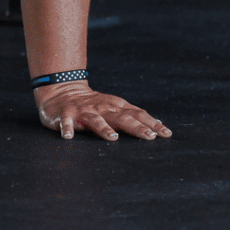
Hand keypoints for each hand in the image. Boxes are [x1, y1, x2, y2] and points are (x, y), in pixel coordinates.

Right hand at [35, 81, 172, 140]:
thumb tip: (157, 124)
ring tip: (113, 138)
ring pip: (95, 121)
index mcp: (116, 106)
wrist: (63, 90)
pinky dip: (67, 128)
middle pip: (121, 118)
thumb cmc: (94, 103)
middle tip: (150, 137)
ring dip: (104, 129)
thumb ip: (133, 115)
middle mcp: (102, 108)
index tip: (166, 133)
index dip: (152, 124)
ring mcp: (84, 111)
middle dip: (136, 127)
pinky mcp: (66, 115)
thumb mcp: (115, 106)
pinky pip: (66, 123)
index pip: (138, 114)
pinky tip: (68, 136)